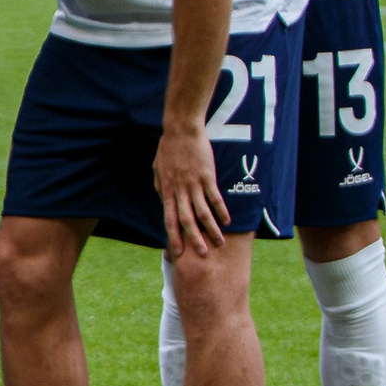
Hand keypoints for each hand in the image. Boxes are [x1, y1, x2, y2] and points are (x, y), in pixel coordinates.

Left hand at [154, 118, 230, 258]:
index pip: (169, 218)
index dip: (173, 235)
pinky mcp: (207, 177)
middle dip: (193, 239)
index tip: (177, 251)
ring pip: (202, 212)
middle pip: (186, 220)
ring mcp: (193, 184)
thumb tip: (164, 202)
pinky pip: (214, 198)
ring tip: (219, 243)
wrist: (181, 131)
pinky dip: (221, 211)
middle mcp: (179, 191)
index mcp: (166, 190)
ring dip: (211, 229)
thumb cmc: (168, 150)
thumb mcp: (158, 170)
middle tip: (201, 255)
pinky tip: (227, 222)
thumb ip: (161, 188)